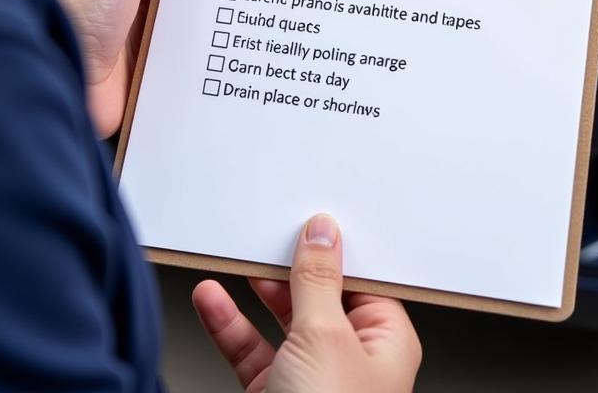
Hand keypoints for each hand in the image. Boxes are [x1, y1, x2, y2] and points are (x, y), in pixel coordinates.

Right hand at [193, 215, 421, 392]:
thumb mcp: (324, 336)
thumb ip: (318, 279)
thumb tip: (322, 233)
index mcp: (386, 341)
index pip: (363, 277)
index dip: (337, 248)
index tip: (311, 220)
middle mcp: (351, 359)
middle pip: (319, 294)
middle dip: (289, 266)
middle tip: (266, 234)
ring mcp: (311, 378)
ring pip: (281, 320)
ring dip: (254, 291)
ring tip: (235, 257)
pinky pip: (251, 348)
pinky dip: (229, 323)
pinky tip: (211, 298)